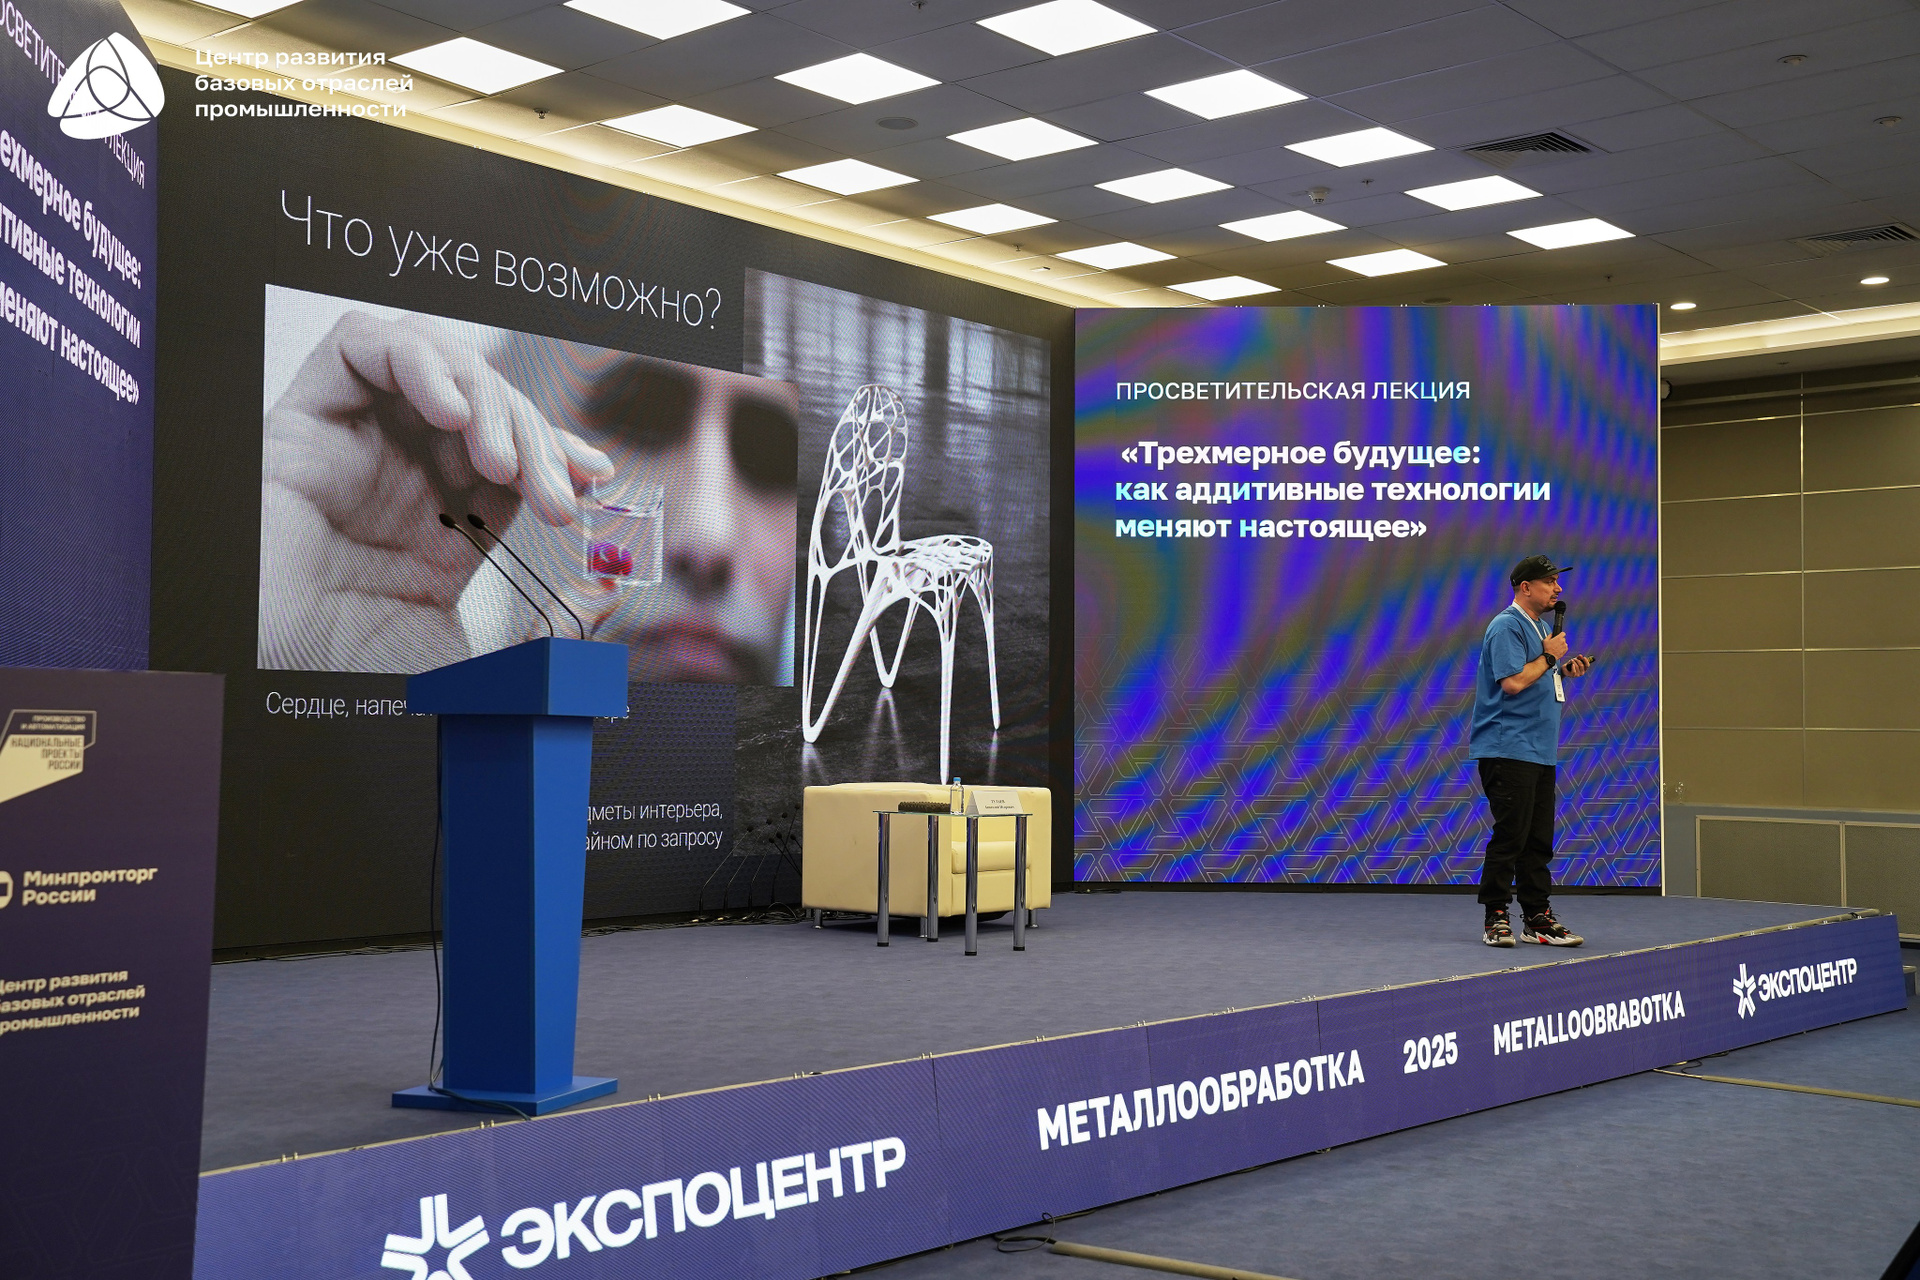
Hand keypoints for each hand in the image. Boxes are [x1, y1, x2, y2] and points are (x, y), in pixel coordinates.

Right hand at [260, 311, 612, 670]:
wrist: (281, 681)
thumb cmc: (365, 684)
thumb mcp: (489, 666)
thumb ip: (552, 633)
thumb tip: (610, 589)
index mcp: (443, 527)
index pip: (515, 451)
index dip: (559, 451)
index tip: (594, 477)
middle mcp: (401, 477)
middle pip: (487, 406)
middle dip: (535, 438)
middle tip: (556, 495)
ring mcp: (355, 445)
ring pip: (435, 363)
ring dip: (485, 396)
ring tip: (500, 460)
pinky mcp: (303, 421)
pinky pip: (360, 343)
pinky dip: (418, 359)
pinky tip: (450, 414)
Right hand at [1543, 631, 1568, 660]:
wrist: (1550, 656)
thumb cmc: (1547, 649)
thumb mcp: (1545, 640)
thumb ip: (1549, 635)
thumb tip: (1552, 633)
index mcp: (1558, 638)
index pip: (1563, 633)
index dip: (1561, 634)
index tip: (1559, 636)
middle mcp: (1563, 641)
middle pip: (1563, 638)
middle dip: (1560, 640)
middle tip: (1556, 643)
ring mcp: (1565, 646)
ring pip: (1564, 643)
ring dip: (1562, 644)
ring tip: (1557, 647)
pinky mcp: (1565, 650)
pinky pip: (1565, 647)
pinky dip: (1563, 648)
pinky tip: (1559, 649)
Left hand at [1564, 653, 1595, 676]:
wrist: (1564, 670)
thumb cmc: (1570, 665)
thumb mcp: (1575, 660)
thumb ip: (1578, 658)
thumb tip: (1580, 655)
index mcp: (1584, 669)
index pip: (1587, 665)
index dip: (1586, 661)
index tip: (1583, 657)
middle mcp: (1582, 673)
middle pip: (1581, 665)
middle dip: (1577, 660)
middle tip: (1573, 659)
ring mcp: (1578, 675)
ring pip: (1577, 667)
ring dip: (1574, 662)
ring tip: (1571, 660)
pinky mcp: (1573, 675)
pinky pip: (1574, 671)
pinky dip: (1573, 667)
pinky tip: (1572, 664)